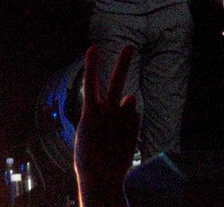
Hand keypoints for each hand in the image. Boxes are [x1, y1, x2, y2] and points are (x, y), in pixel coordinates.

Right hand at [74, 45, 140, 201]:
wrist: (100, 177)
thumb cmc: (89, 156)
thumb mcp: (91, 132)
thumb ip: (110, 111)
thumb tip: (131, 98)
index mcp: (90, 112)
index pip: (90, 82)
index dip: (92, 64)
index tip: (93, 47)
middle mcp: (107, 112)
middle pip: (117, 81)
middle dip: (123, 63)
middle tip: (130, 47)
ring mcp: (121, 120)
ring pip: (129, 100)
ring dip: (125, 105)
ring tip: (116, 123)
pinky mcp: (132, 128)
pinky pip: (134, 117)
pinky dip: (130, 122)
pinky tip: (122, 136)